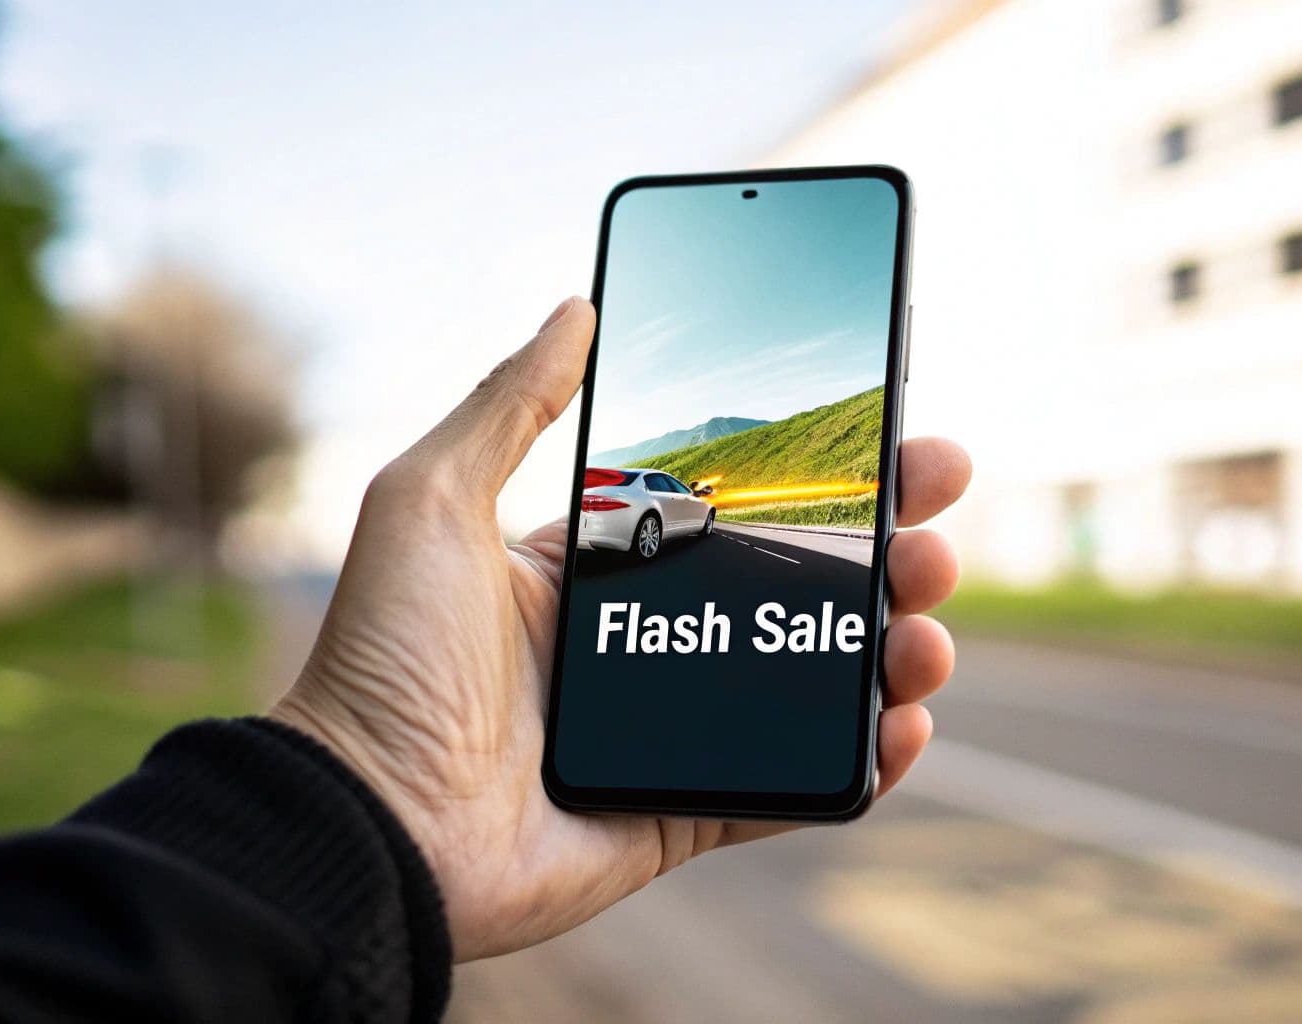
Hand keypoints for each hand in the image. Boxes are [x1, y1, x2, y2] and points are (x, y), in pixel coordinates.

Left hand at [272, 297, 971, 960]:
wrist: (365, 823)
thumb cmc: (382, 659)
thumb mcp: (431, 500)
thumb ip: (509, 403)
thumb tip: (576, 305)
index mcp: (590, 567)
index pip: (731, 505)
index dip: (812, 475)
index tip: (888, 435)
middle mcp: (640, 645)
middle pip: (791, 586)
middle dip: (881, 553)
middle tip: (936, 527)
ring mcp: (668, 730)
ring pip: (811, 684)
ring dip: (889, 650)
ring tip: (928, 626)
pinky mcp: (683, 811)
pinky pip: (793, 786)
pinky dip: (862, 764)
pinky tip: (907, 724)